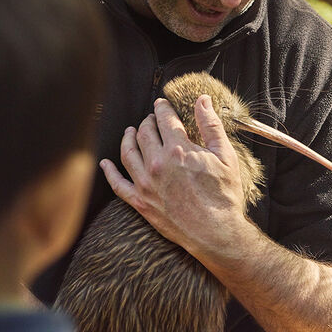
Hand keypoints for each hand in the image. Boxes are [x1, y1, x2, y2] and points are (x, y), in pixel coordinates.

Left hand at [100, 95, 248, 254]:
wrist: (216, 232)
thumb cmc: (224, 195)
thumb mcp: (225, 156)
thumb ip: (211, 126)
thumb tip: (203, 100)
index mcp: (178, 149)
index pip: (164, 118)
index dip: (162, 107)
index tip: (161, 104)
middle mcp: (157, 163)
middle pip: (144, 132)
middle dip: (147, 121)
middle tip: (150, 119)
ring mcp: (146, 183)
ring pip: (128, 152)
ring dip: (128, 138)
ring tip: (130, 132)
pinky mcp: (140, 202)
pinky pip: (117, 184)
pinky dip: (109, 172)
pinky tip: (105, 163)